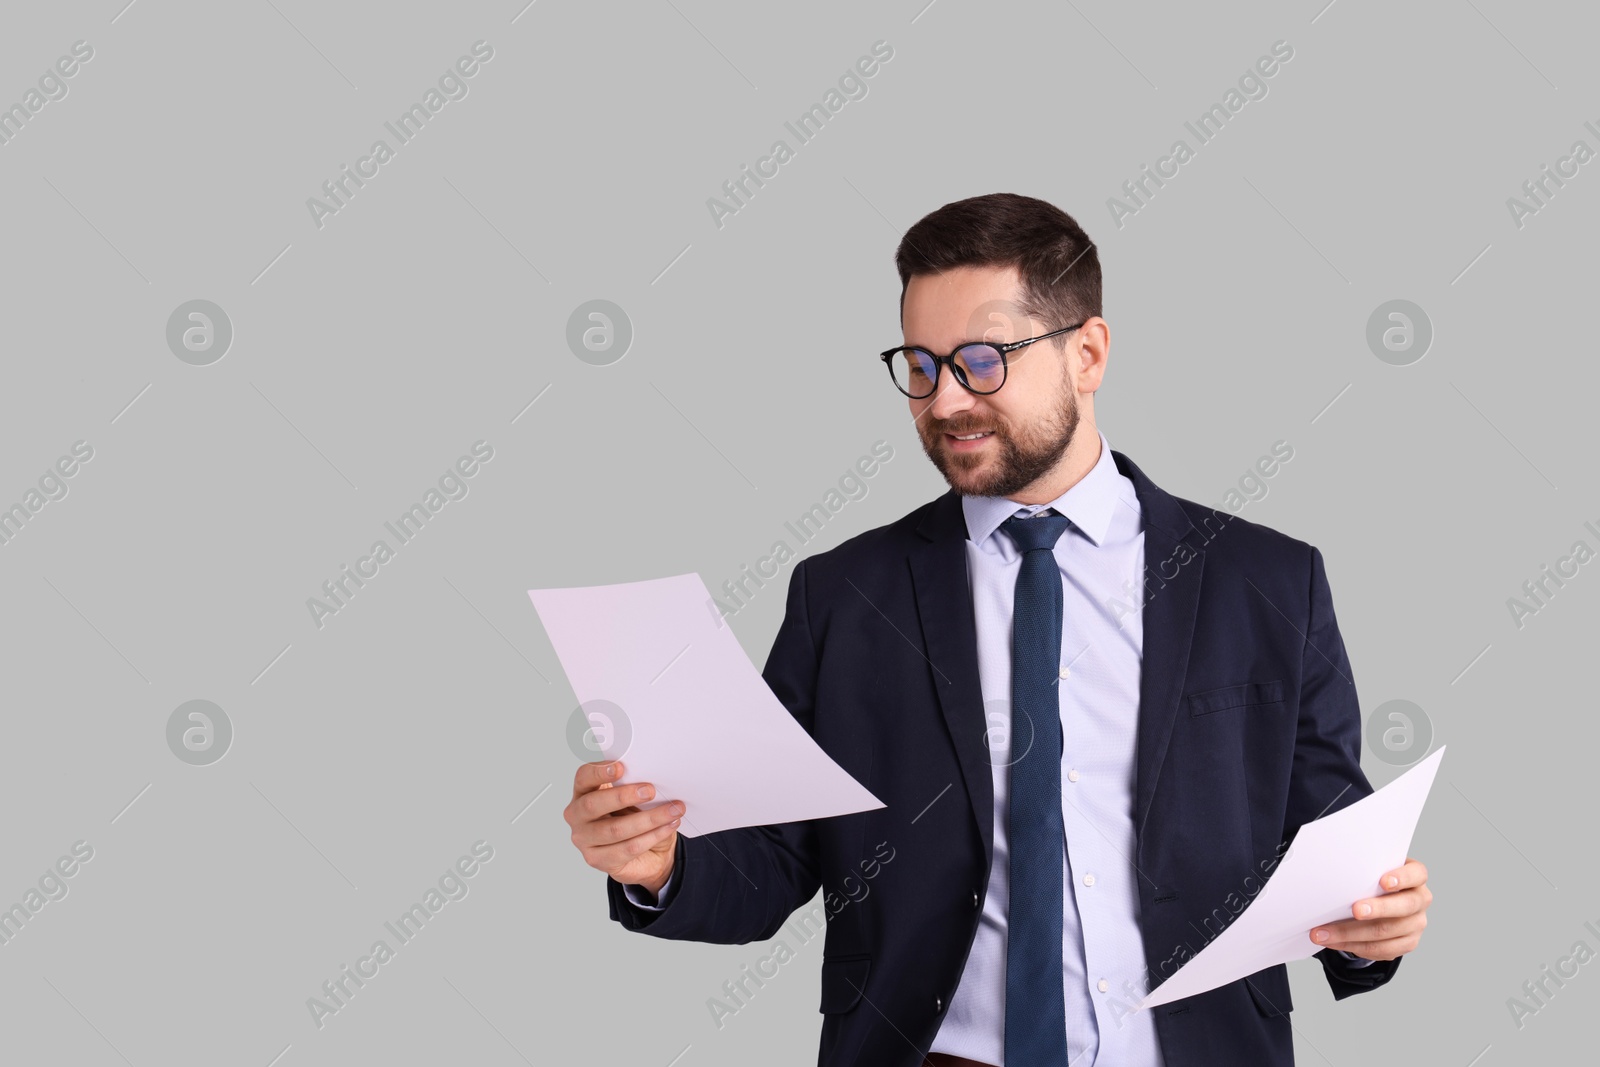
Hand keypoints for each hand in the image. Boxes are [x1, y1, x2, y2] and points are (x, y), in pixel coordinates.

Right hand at [564, 760, 683, 896]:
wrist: (648, 854)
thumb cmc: (636, 817)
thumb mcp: (635, 797)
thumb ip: (635, 786)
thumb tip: (652, 779)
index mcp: (584, 792)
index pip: (583, 777)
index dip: (599, 772)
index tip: (621, 767)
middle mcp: (578, 816)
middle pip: (592, 805)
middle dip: (624, 796)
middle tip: (650, 790)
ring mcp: (584, 840)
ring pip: (615, 829)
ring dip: (649, 819)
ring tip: (672, 810)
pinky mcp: (598, 860)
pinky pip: (628, 848)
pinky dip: (652, 836)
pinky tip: (668, 826)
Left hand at [1310, 857, 1430, 960]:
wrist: (1383, 903)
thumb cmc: (1373, 882)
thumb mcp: (1372, 872)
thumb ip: (1363, 873)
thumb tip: (1332, 878)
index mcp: (1415, 877)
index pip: (1416, 874)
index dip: (1402, 878)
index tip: (1384, 882)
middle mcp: (1420, 900)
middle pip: (1404, 906)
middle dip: (1378, 909)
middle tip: (1355, 910)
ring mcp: (1416, 924)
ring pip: (1386, 932)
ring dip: (1351, 933)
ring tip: (1324, 933)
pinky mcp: (1407, 943)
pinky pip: (1380, 949)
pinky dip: (1353, 946)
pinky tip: (1334, 942)